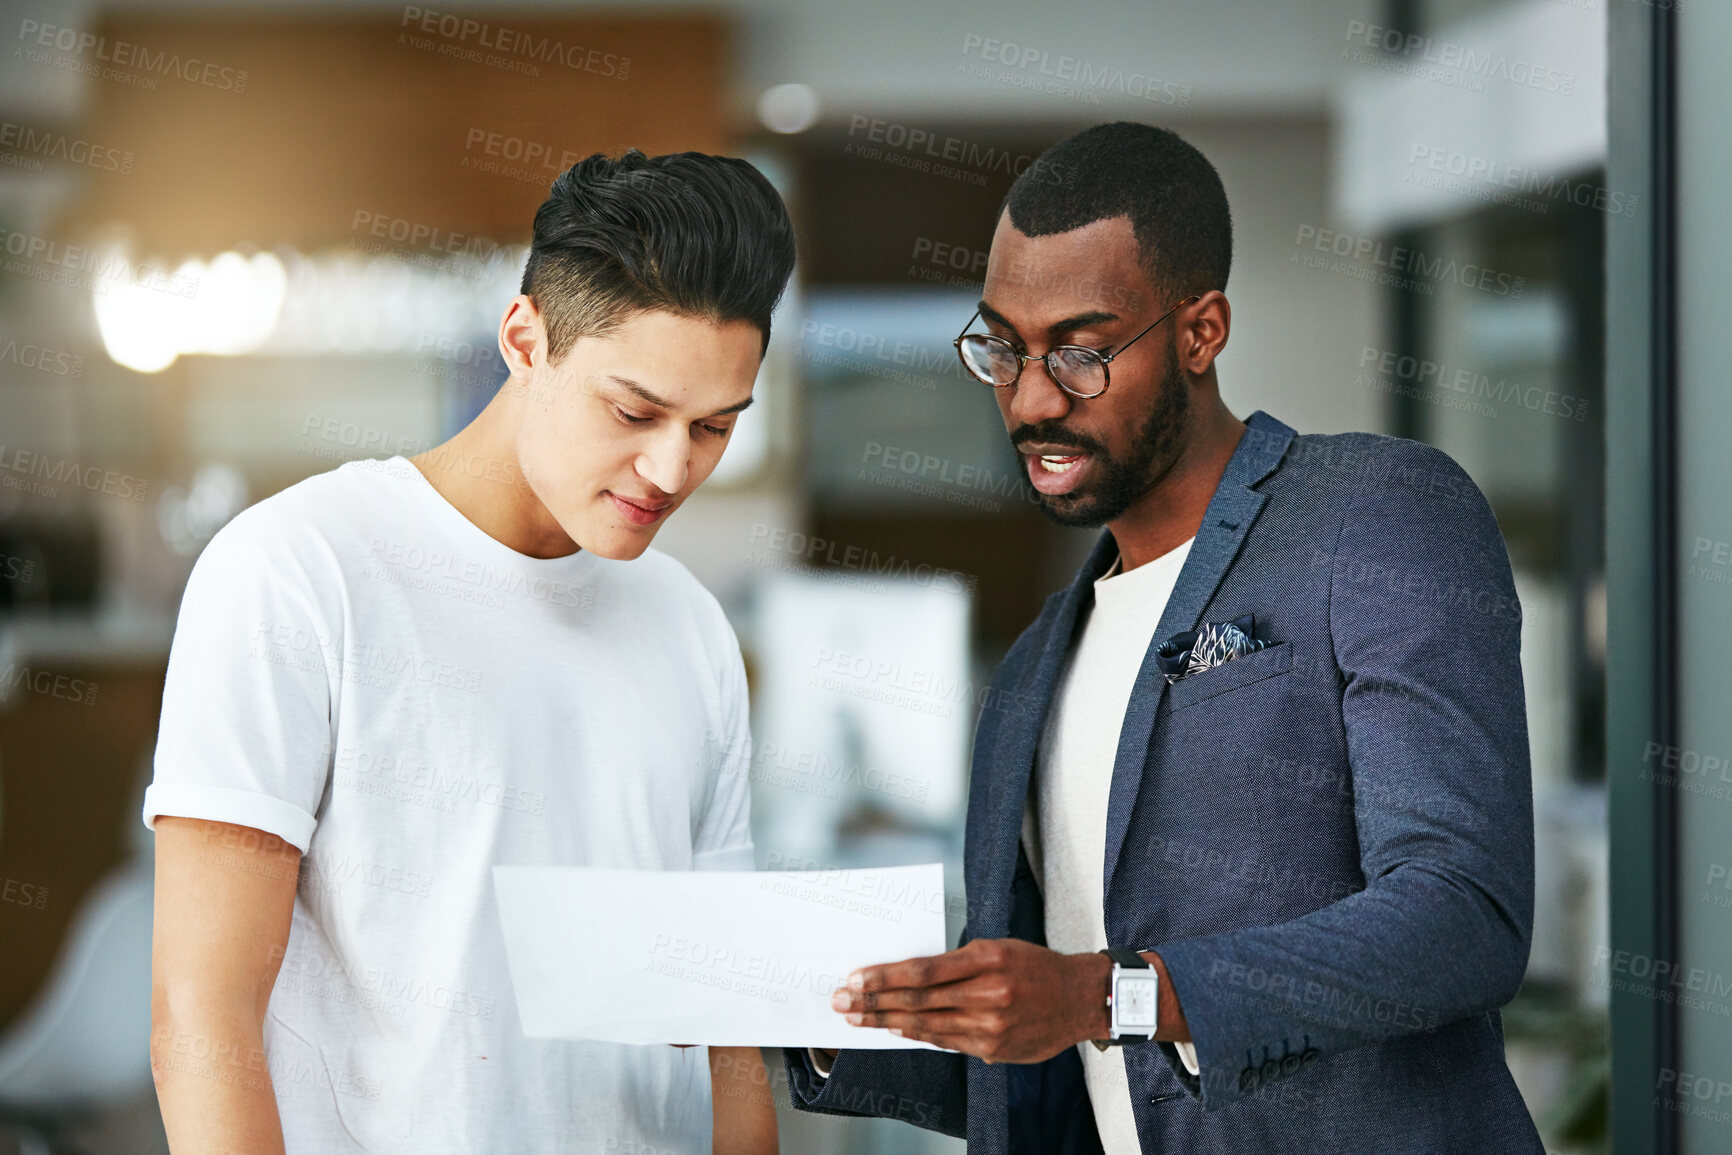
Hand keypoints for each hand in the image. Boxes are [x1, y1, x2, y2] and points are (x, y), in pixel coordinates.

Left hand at [828, 938, 1112, 1064]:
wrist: (1080, 998)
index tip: (855, 979)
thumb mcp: (997, 948)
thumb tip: (908, 975)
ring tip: (856, 1019)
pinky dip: (918, 1034)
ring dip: (886, 1022)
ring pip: (926, 1024)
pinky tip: (895, 1029)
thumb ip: (956, 963)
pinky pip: (947, 1040)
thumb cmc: (1034, 966)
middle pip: (918, 999)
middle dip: (874, 1002)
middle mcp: (988, 993)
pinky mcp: (994, 1047)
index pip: (923, 969)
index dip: (884, 977)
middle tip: (839, 1002)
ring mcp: (991, 1024)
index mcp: (987, 958)